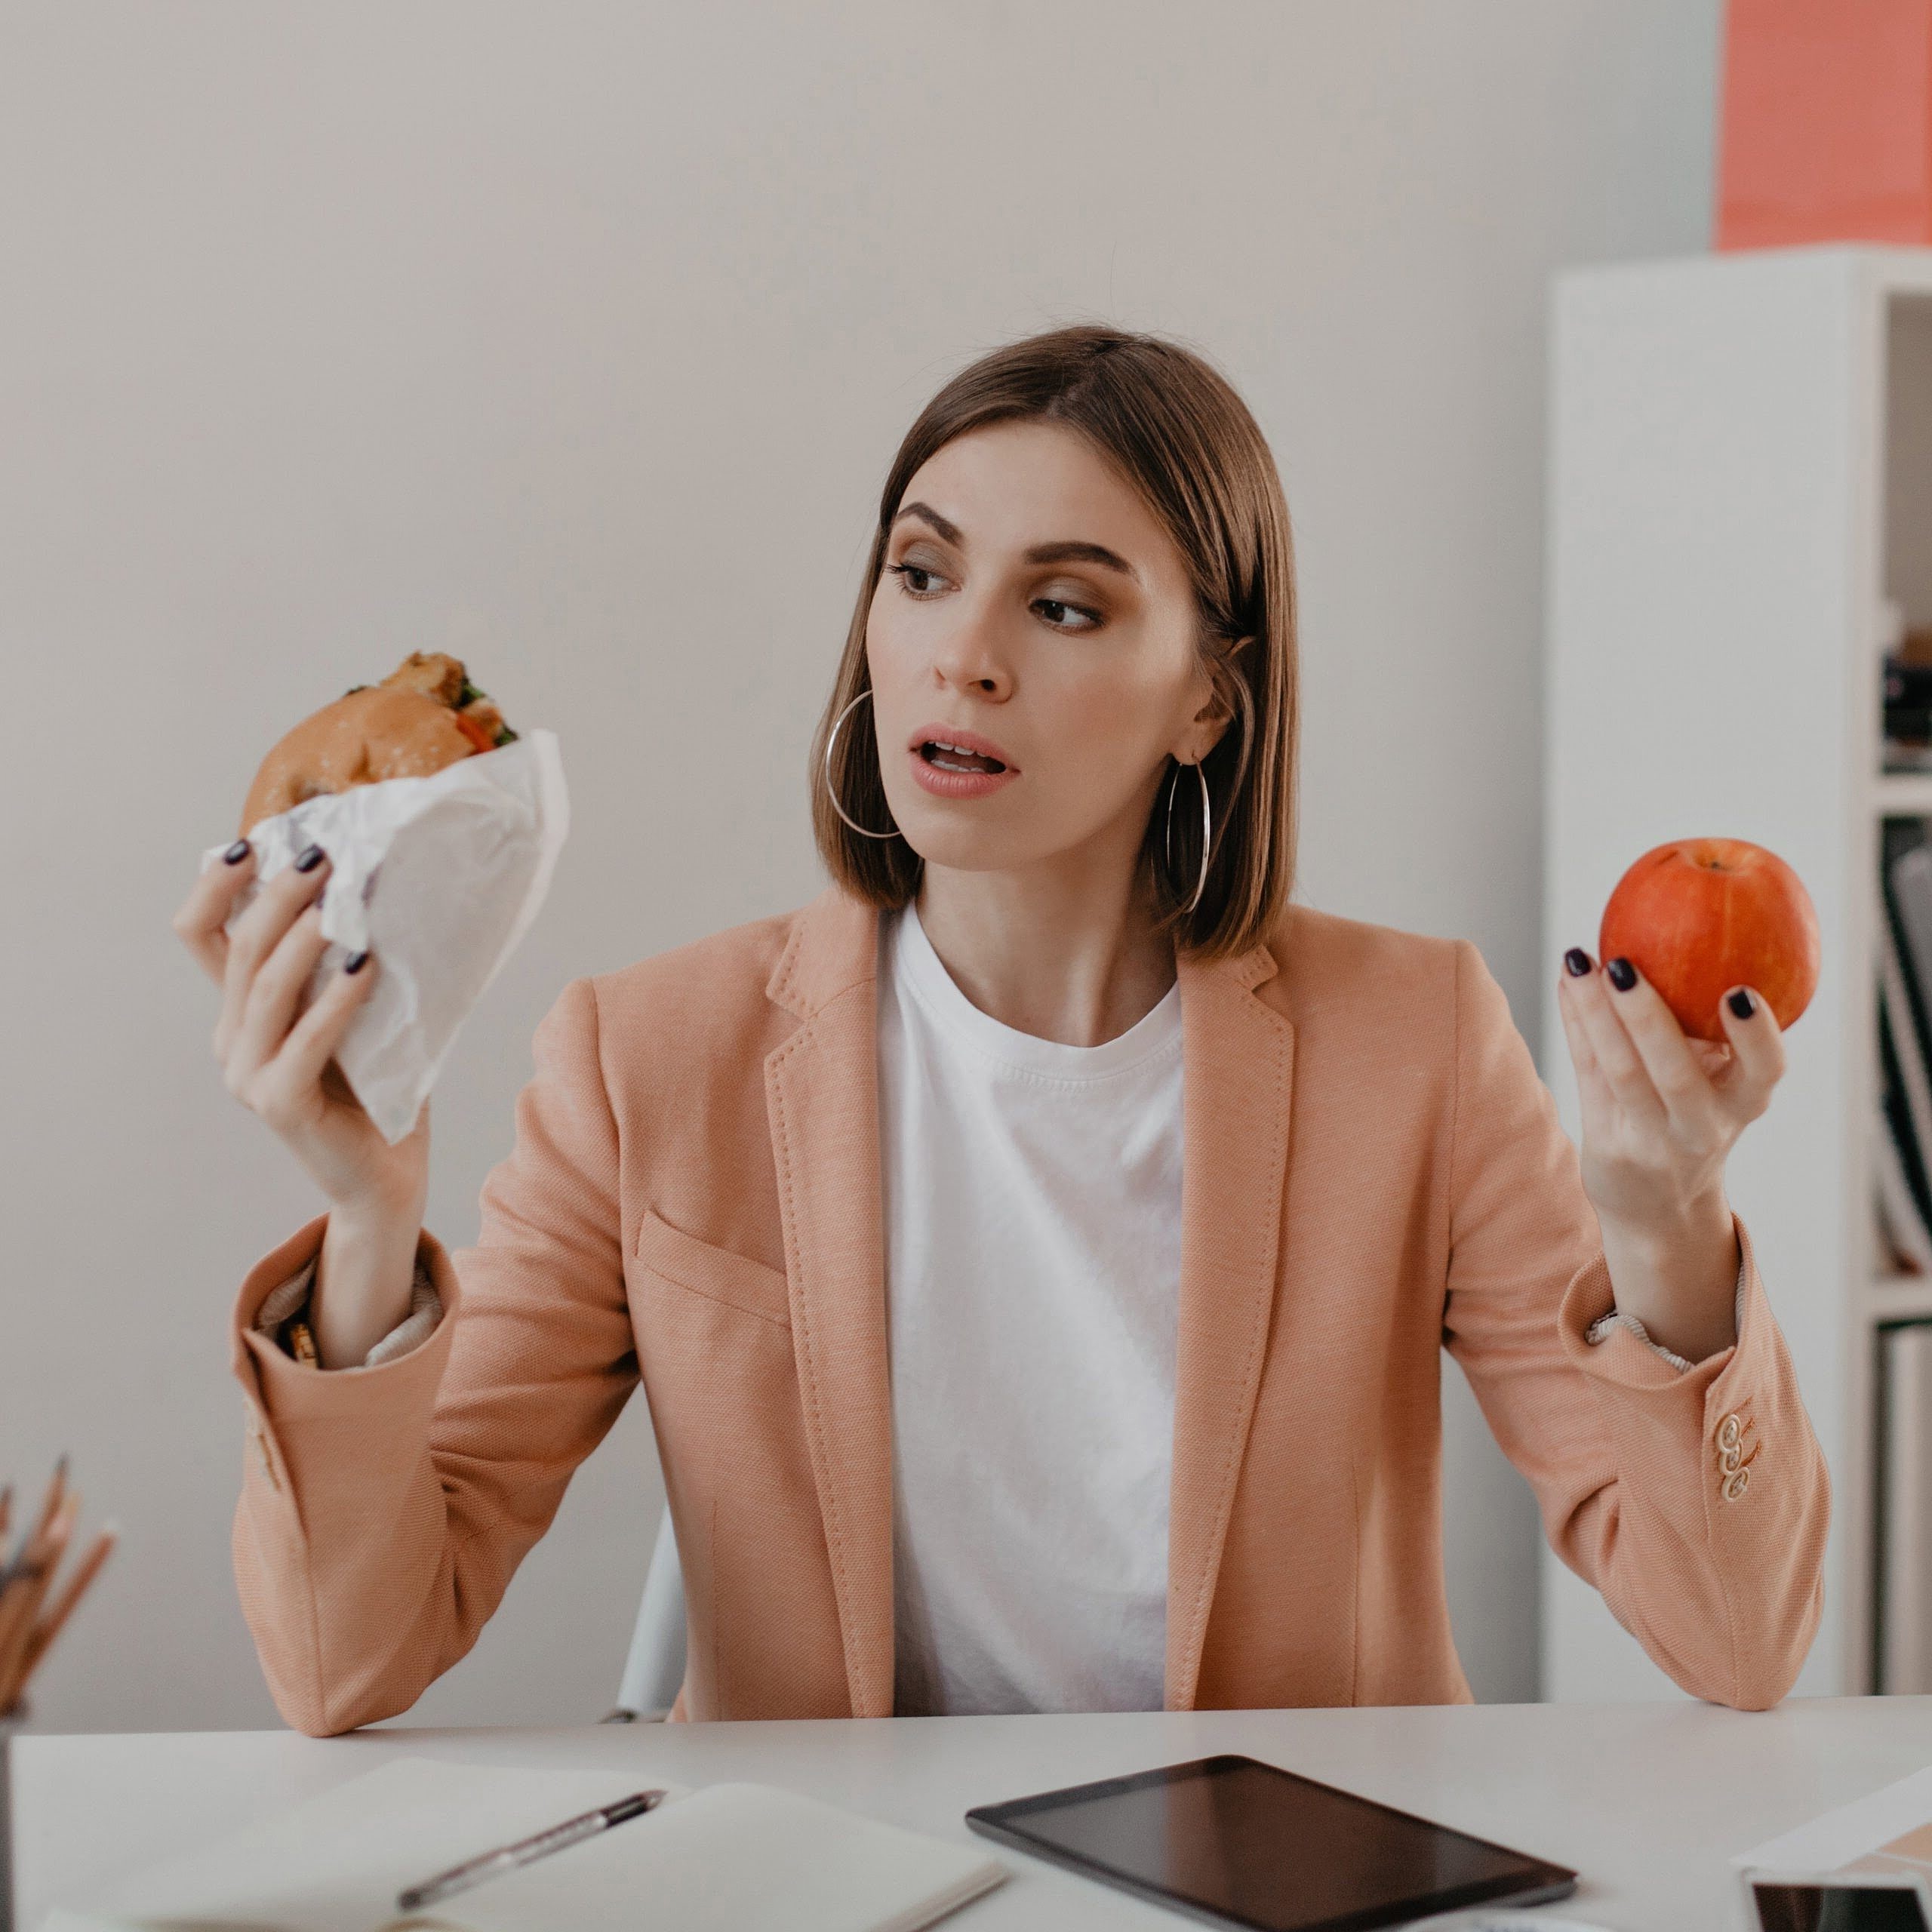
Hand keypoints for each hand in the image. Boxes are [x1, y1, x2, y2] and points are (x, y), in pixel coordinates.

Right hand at [173, 838, 429, 1216]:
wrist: (388, 1177)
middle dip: (279, 896)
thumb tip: (379, 883)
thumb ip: (348, 963)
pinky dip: (335, 1001)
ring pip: (264, 989)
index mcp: (241, 1013)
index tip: (251, 842)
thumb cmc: (380, 1089)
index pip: (203, 935)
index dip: (217, 885)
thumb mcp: (361, 1012)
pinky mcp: (278, 1106)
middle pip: (240, 949)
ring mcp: (248, 1076)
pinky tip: (367, 967)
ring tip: (343, 902)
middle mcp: (233, 1040)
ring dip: (302, 939)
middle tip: (323, 857)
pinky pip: (303, 1042)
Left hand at [1555, 948, 1784, 1359]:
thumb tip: (1678, 930)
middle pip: (1674, 1074)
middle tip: (1623, 964)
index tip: (1740, 991)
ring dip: (1595, 1013)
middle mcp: (1703, 1128)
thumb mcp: (1721, 1085)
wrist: (1662, 1210)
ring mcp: (1653, 1143)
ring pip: (1620, 1073)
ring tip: (1578, 963)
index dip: (1756, 1036)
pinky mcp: (1609, 1146)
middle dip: (1647, 1017)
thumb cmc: (1694, 1119)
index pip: (1765, 1071)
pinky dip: (1577, 1025)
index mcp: (1744, 1104)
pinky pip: (1589, 1075)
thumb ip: (1706, 1029)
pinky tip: (1567, 984)